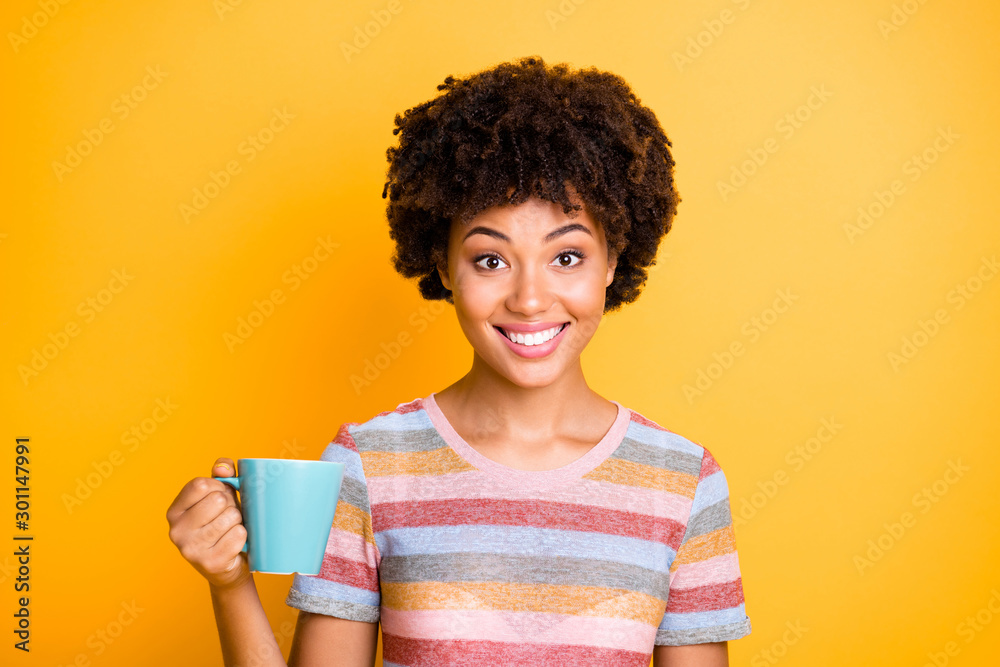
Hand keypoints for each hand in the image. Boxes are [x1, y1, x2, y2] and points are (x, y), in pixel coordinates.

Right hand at [166, 457, 250, 590]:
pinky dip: (243, 536)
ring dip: (238, 521)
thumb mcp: (219, 496)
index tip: (221, 497)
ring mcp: (191, 549)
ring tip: (230, 530)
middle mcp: (176, 531)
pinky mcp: (210, 563)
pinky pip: (239, 535)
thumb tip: (223, 469)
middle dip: (231, 505)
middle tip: (228, 517)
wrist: (229, 566)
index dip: (219, 486)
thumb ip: (221, 475)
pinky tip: (235, 544)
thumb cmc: (223, 524)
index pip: (201, 484)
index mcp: (174, 512)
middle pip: (218, 499)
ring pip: (231, 516)